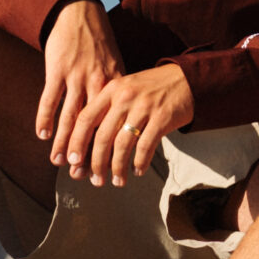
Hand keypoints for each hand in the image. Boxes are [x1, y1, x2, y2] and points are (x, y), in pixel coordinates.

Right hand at [38, 0, 122, 167]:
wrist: (79, 12)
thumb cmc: (97, 40)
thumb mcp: (115, 63)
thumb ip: (116, 90)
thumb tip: (120, 118)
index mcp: (115, 84)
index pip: (113, 123)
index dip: (109, 147)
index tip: (107, 168)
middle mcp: (98, 82)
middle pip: (93, 125)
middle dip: (87, 152)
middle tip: (82, 176)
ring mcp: (77, 76)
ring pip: (70, 116)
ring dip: (64, 141)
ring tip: (59, 162)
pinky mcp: (57, 69)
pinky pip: (51, 98)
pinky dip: (46, 118)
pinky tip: (42, 135)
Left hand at [55, 63, 195, 187]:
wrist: (186, 78)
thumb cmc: (151, 89)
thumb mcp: (125, 89)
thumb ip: (107, 110)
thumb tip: (89, 143)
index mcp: (111, 89)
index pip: (85, 118)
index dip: (76, 142)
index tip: (73, 161)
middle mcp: (124, 97)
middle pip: (102, 136)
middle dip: (96, 162)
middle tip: (95, 179)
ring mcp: (144, 107)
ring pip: (122, 144)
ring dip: (118, 167)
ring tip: (117, 180)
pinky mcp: (162, 117)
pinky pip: (145, 146)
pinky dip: (139, 162)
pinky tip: (138, 170)